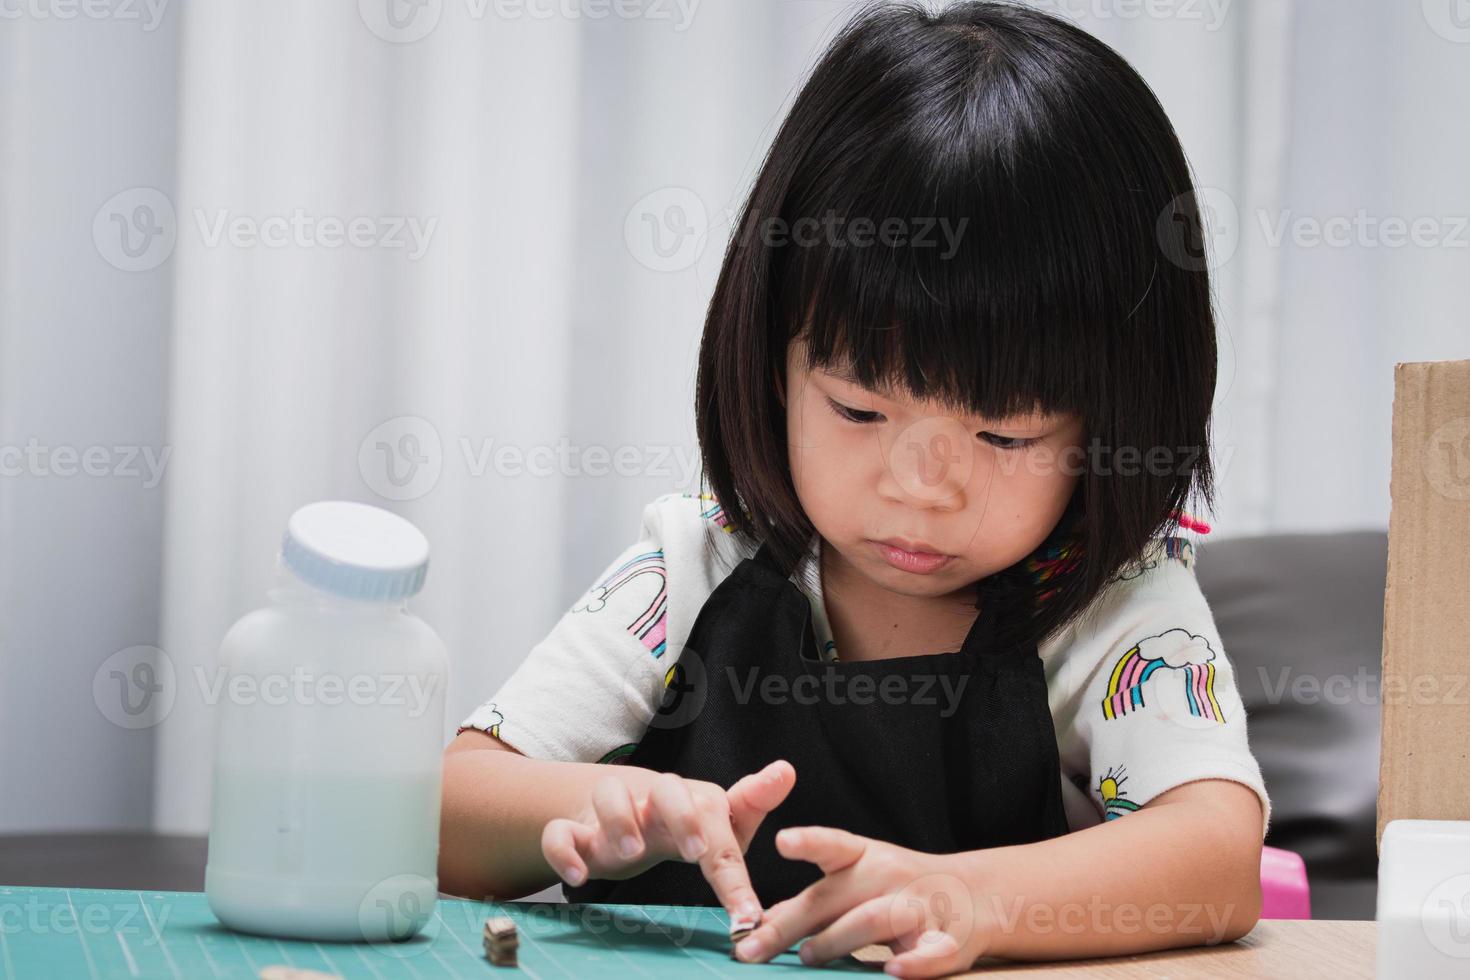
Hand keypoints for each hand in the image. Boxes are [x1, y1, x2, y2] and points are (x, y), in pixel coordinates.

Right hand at [540, 759, 795, 922]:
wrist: (614, 808)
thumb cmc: (676, 820)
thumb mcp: (715, 818)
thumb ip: (751, 803)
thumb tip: (786, 769)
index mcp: (690, 798)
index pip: (716, 819)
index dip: (732, 865)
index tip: (747, 912)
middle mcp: (652, 798)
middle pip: (667, 787)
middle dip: (681, 815)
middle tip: (694, 852)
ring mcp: (610, 810)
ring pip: (610, 795)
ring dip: (620, 822)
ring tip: (631, 854)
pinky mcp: (574, 829)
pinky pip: (560, 832)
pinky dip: (564, 851)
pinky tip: (578, 877)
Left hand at [732, 826, 990, 977]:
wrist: (975, 895)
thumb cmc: (898, 888)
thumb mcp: (858, 880)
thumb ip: (816, 901)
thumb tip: (760, 925)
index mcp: (865, 857)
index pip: (833, 845)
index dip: (808, 841)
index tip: (781, 841)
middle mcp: (889, 876)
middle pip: (834, 897)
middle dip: (789, 924)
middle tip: (751, 948)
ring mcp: (919, 906)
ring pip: (874, 918)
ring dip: (836, 940)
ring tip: (807, 957)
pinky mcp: (948, 940)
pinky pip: (931, 953)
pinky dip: (914, 964)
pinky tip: (893, 971)